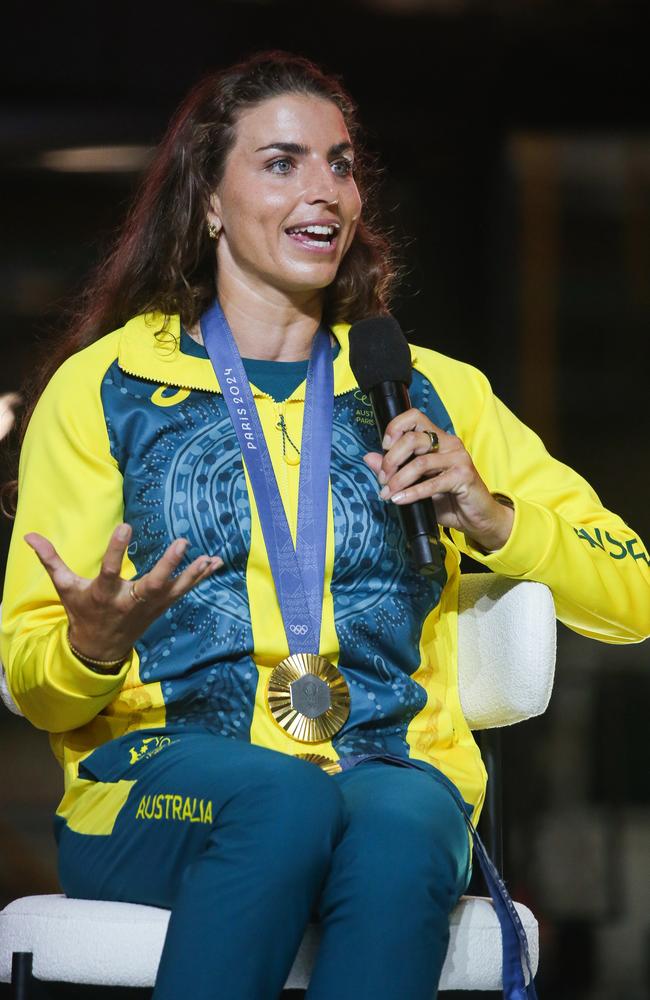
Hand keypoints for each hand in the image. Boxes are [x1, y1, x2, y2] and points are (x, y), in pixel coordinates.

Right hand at [24, 524, 222, 662]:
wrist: (100, 649)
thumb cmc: (82, 612)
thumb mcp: (66, 587)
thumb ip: (51, 560)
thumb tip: (29, 535)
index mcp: (104, 595)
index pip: (110, 570)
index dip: (117, 550)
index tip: (126, 526)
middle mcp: (130, 601)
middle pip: (152, 584)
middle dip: (168, 565)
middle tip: (182, 541)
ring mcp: (149, 606)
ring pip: (174, 590)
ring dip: (192, 573)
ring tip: (208, 557)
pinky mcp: (162, 607)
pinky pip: (184, 591)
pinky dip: (199, 578)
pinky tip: (215, 562)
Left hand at [362, 409, 513, 552]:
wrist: (477, 518)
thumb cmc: (448, 499)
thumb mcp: (416, 483)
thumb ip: (395, 469)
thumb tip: (369, 458)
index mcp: (438, 438)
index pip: (414, 417)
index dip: (395, 427)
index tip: (383, 447)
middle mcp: (449, 443)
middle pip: (412, 438)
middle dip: (391, 460)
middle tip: (382, 480)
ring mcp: (458, 458)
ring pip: (419, 462)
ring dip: (398, 480)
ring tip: (388, 494)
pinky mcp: (463, 476)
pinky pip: (432, 483)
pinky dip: (412, 493)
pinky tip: (400, 500)